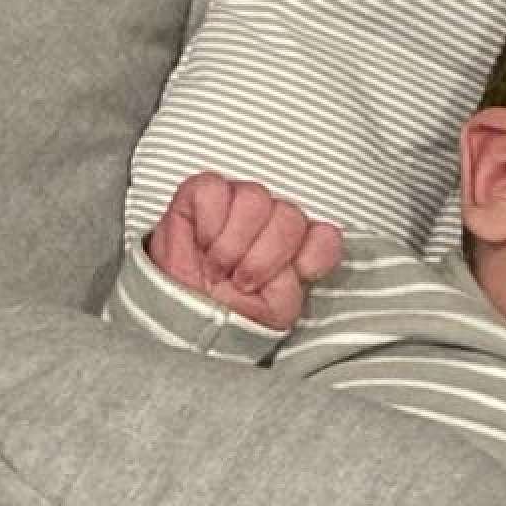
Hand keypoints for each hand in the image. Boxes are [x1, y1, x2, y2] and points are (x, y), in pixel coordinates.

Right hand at [147, 172, 343, 330]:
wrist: (180, 316)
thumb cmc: (225, 315)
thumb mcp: (273, 314)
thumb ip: (296, 286)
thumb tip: (296, 263)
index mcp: (295, 250)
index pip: (325, 237)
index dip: (312, 255)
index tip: (289, 277)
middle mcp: (271, 223)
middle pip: (291, 217)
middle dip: (265, 258)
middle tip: (242, 281)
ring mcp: (239, 204)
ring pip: (256, 199)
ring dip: (234, 244)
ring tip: (218, 268)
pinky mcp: (202, 194)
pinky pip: (215, 190)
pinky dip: (208, 223)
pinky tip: (203, 244)